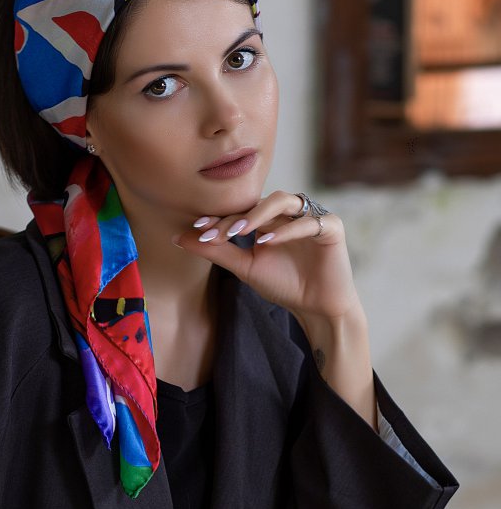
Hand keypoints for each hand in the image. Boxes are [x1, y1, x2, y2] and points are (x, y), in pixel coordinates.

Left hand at [174, 190, 358, 327]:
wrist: (317, 308)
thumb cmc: (284, 285)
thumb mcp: (245, 268)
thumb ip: (216, 252)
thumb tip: (178, 237)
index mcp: (269, 219)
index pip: (241, 211)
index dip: (220, 218)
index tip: (197, 229)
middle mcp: (289, 212)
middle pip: (258, 203)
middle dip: (235, 217)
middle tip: (215, 233)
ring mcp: (311, 216)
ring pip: (283, 201)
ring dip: (258, 214)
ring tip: (239, 232)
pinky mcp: (331, 227)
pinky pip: (308, 221)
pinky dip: (288, 230)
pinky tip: (267, 242)